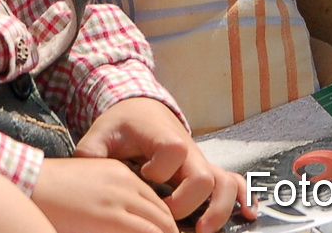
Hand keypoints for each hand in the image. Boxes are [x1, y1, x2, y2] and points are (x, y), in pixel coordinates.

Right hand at [31, 156, 176, 232]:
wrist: (30, 183)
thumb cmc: (52, 190)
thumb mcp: (88, 185)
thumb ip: (111, 200)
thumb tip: (125, 223)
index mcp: (120, 172)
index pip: (156, 202)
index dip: (163, 225)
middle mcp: (126, 182)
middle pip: (163, 214)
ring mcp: (120, 200)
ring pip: (161, 225)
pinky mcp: (111, 218)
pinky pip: (147, 232)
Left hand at [75, 98, 255, 232]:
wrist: (141, 110)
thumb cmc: (121, 126)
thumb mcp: (100, 134)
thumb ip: (91, 154)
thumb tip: (84, 176)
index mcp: (161, 135)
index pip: (173, 149)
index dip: (160, 168)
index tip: (143, 174)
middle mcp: (188, 150)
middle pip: (204, 176)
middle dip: (188, 202)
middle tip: (169, 217)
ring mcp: (200, 162)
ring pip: (224, 183)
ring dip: (218, 209)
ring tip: (203, 231)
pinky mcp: (207, 172)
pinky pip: (234, 183)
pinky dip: (243, 199)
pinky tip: (246, 217)